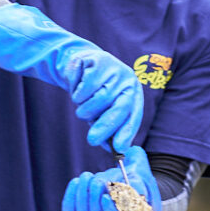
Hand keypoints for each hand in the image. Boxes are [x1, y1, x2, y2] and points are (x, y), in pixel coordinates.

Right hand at [0, 3, 143, 151]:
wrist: (80, 64)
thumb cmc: (94, 93)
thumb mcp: (102, 111)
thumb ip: (108, 129)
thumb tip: (114, 149)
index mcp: (133, 93)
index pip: (133, 115)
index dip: (126, 132)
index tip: (120, 148)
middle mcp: (128, 80)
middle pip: (119, 107)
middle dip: (105, 127)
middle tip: (92, 140)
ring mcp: (114, 69)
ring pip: (98, 100)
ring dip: (84, 108)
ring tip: (81, 103)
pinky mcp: (97, 61)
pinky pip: (84, 88)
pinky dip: (76, 93)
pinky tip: (77, 87)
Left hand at [61, 146, 160, 210]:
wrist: (120, 188)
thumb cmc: (132, 184)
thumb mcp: (138, 182)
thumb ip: (135, 185)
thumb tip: (122, 188)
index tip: (105, 196)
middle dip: (93, 198)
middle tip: (94, 179)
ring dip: (81, 195)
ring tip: (86, 176)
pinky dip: (70, 198)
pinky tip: (76, 182)